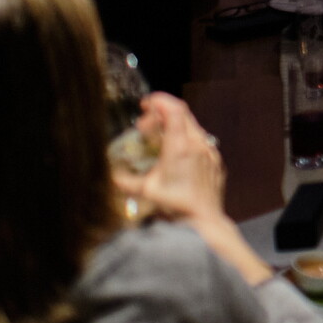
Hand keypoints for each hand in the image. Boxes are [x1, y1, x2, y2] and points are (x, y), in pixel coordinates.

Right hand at [115, 93, 225, 225]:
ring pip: (193, 126)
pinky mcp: (215, 160)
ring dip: (175, 125)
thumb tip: (108, 173)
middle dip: (162, 113)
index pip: (174, 110)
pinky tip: (175, 152)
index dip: (159, 101)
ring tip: (158, 138)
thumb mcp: (144, 191)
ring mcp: (209, 151)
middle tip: (145, 125)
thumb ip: (123, 180)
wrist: (203, 220)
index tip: (146, 103)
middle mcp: (198, 144)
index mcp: (180, 147)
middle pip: (183, 114)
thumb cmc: (175, 205)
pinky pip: (201, 140)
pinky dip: (186, 137)